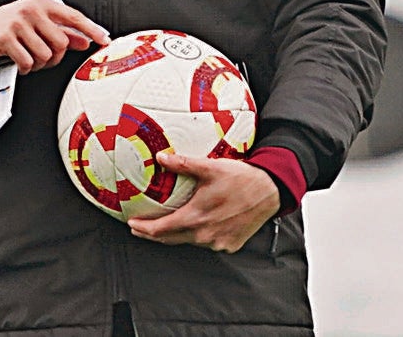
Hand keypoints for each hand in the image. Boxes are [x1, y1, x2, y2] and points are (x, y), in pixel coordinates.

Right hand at [0, 0, 109, 73]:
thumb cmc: (11, 28)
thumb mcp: (38, 26)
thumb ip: (62, 32)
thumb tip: (85, 41)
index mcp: (42, 3)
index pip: (73, 16)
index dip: (91, 29)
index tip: (104, 40)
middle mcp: (30, 9)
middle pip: (60, 42)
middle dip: (55, 56)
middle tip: (43, 58)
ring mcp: (17, 23)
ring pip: (45, 54)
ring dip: (39, 64)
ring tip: (28, 58)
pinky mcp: (5, 38)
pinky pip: (27, 62)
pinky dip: (25, 68)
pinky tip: (19, 62)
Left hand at [127, 153, 279, 251]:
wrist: (270, 191)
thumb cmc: (240, 178)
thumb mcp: (209, 167)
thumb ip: (183, 164)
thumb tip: (160, 157)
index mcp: (196, 217)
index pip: (161, 230)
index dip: (144, 229)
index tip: (132, 224)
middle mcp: (205, 235)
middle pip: (170, 239)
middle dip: (152, 234)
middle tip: (139, 228)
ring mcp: (218, 243)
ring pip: (188, 241)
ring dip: (175, 235)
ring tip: (164, 225)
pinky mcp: (230, 245)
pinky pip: (206, 243)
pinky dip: (196, 236)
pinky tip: (193, 226)